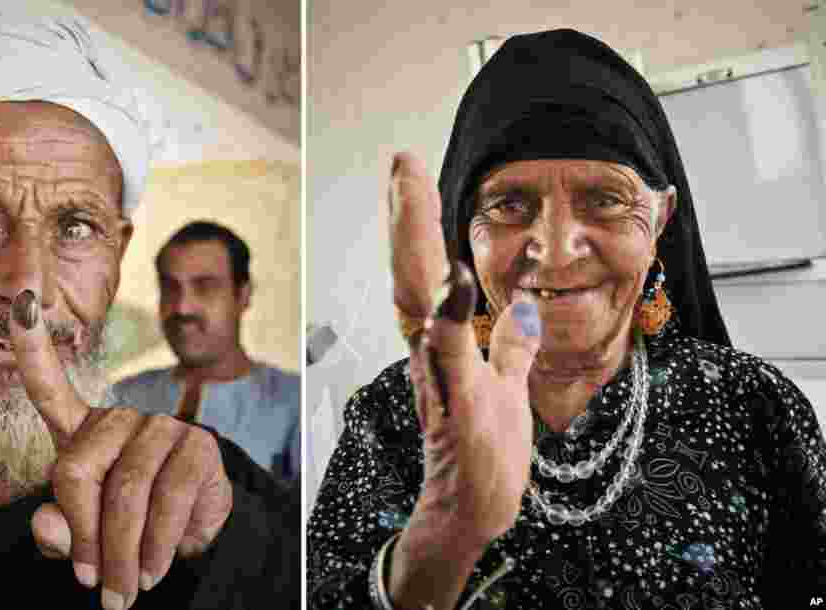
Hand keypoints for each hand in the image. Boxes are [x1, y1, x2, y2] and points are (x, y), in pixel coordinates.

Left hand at [9, 290, 231, 609]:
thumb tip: (47, 524)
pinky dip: (156, 545)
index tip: (19, 301)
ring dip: (121, 553)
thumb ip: (60, 533)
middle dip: (83, 538)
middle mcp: (120, 419)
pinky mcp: (199, 447)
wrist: (194, 541)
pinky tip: (152, 568)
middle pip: (75, 472)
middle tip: (95, 583)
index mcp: (83, 433)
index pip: (50, 385)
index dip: (32, 345)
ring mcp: (161, 428)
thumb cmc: (128, 534)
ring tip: (122, 590)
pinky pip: (167, 499)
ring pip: (124, 490)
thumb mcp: (85, 541)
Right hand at [386, 153, 541, 609]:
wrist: (471, 510)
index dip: (416, 221)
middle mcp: (429, 349)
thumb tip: (529, 304)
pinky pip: (451, 350)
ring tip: (408, 190)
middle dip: (405, 213)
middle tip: (398, 162)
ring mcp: (440, 371)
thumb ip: (514, 343)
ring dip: (414, 241)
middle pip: (410, 268)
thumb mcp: (508, 386)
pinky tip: (458, 274)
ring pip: (418, 296)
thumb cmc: (484, 452)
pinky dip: (450, 311)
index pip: (425, 268)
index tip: (409, 174)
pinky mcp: (460, 398)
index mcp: (441, 341)